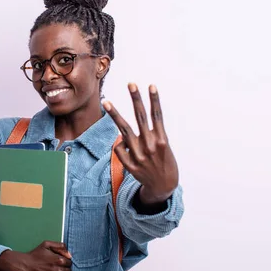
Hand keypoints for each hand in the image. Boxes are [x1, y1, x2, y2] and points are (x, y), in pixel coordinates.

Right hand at [0, 241, 71, 270]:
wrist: (23, 265)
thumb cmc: (34, 254)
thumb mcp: (46, 244)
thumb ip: (60, 246)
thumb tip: (69, 255)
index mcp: (59, 260)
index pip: (70, 263)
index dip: (66, 262)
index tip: (62, 262)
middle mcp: (58, 270)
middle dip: (66, 270)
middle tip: (59, 268)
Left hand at [102, 83, 178, 204]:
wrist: (164, 187)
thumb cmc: (164, 162)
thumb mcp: (164, 147)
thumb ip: (149, 135)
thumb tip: (124, 133)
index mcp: (161, 140)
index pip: (156, 115)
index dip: (154, 100)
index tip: (151, 85)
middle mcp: (150, 145)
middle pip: (140, 117)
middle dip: (136, 99)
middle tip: (131, 83)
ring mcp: (139, 155)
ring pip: (124, 130)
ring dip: (114, 114)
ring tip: (106, 101)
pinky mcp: (130, 164)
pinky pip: (120, 148)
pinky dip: (122, 145)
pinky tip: (128, 149)